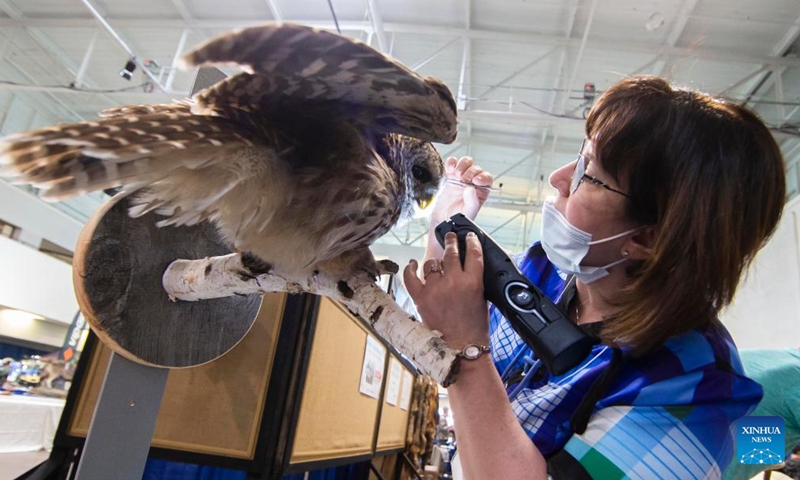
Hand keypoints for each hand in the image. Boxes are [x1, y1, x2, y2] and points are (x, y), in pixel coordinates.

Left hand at [404, 232, 488, 349]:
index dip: (471, 241)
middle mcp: (453, 282)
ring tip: (437, 262)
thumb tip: (467, 266)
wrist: (462, 347)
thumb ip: (475, 280)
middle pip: (451, 253)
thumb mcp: (482, 298)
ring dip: (435, 262)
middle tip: (450, 237)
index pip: (473, 253)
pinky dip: (411, 269)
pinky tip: (413, 263)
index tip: (468, 237)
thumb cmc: (474, 327)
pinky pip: (411, 278)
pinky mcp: (421, 298)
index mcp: (473, 282)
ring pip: (432, 264)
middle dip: (451, 242)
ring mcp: (435, 289)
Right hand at [432, 157, 493, 223]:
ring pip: (466, 162)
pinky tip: (449, 169)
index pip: (487, 179)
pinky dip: (451, 162)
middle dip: (470, 172)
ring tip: (457, 174)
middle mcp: (472, 183)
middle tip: (463, 179)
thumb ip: (472, 201)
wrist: (442, 219)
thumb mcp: (468, 212)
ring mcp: (461, 178)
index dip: (483, 177)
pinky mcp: (450, 175)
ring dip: (462, 165)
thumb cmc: (457, 218)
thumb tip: (471, 188)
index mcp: (481, 191)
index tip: (476, 181)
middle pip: (476, 169)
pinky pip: (452, 163)